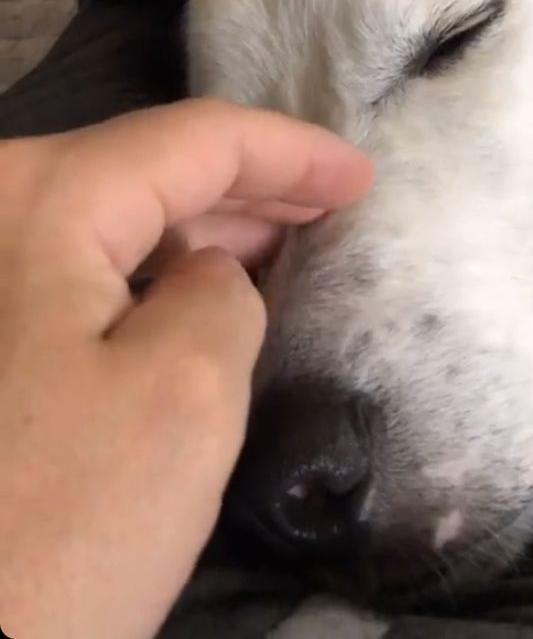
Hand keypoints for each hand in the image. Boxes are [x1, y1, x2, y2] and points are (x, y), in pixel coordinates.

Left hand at [0, 100, 372, 638]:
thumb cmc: (51, 524)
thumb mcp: (184, 396)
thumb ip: (224, 295)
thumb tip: (204, 275)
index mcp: (36, 199)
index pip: (191, 139)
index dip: (290, 152)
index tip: (364, 179)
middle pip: (141, 167)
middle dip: (245, 185)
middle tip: (331, 209)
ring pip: (101, 218)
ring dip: (192, 229)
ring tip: (275, 246)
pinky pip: (67, 270)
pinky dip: (139, 272)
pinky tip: (185, 297)